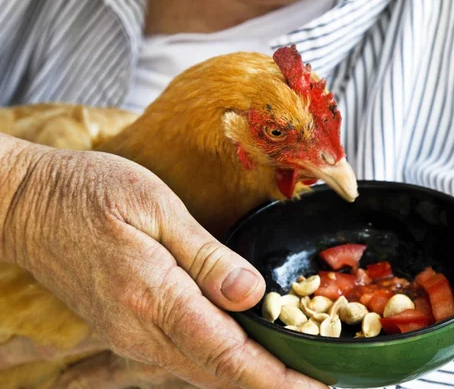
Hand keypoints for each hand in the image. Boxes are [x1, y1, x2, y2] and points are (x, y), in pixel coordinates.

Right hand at [3, 141, 325, 388]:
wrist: (27, 205)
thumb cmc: (89, 192)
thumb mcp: (155, 207)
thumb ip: (205, 256)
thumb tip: (251, 294)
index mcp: (154, 296)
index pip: (228, 354)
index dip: (276, 378)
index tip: (316, 386)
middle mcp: (141, 330)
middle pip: (218, 374)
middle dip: (272, 384)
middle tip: (318, 381)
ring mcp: (130, 335)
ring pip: (201, 371)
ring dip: (248, 377)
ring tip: (292, 370)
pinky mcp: (125, 329)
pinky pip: (182, 357)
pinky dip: (220, 362)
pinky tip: (242, 351)